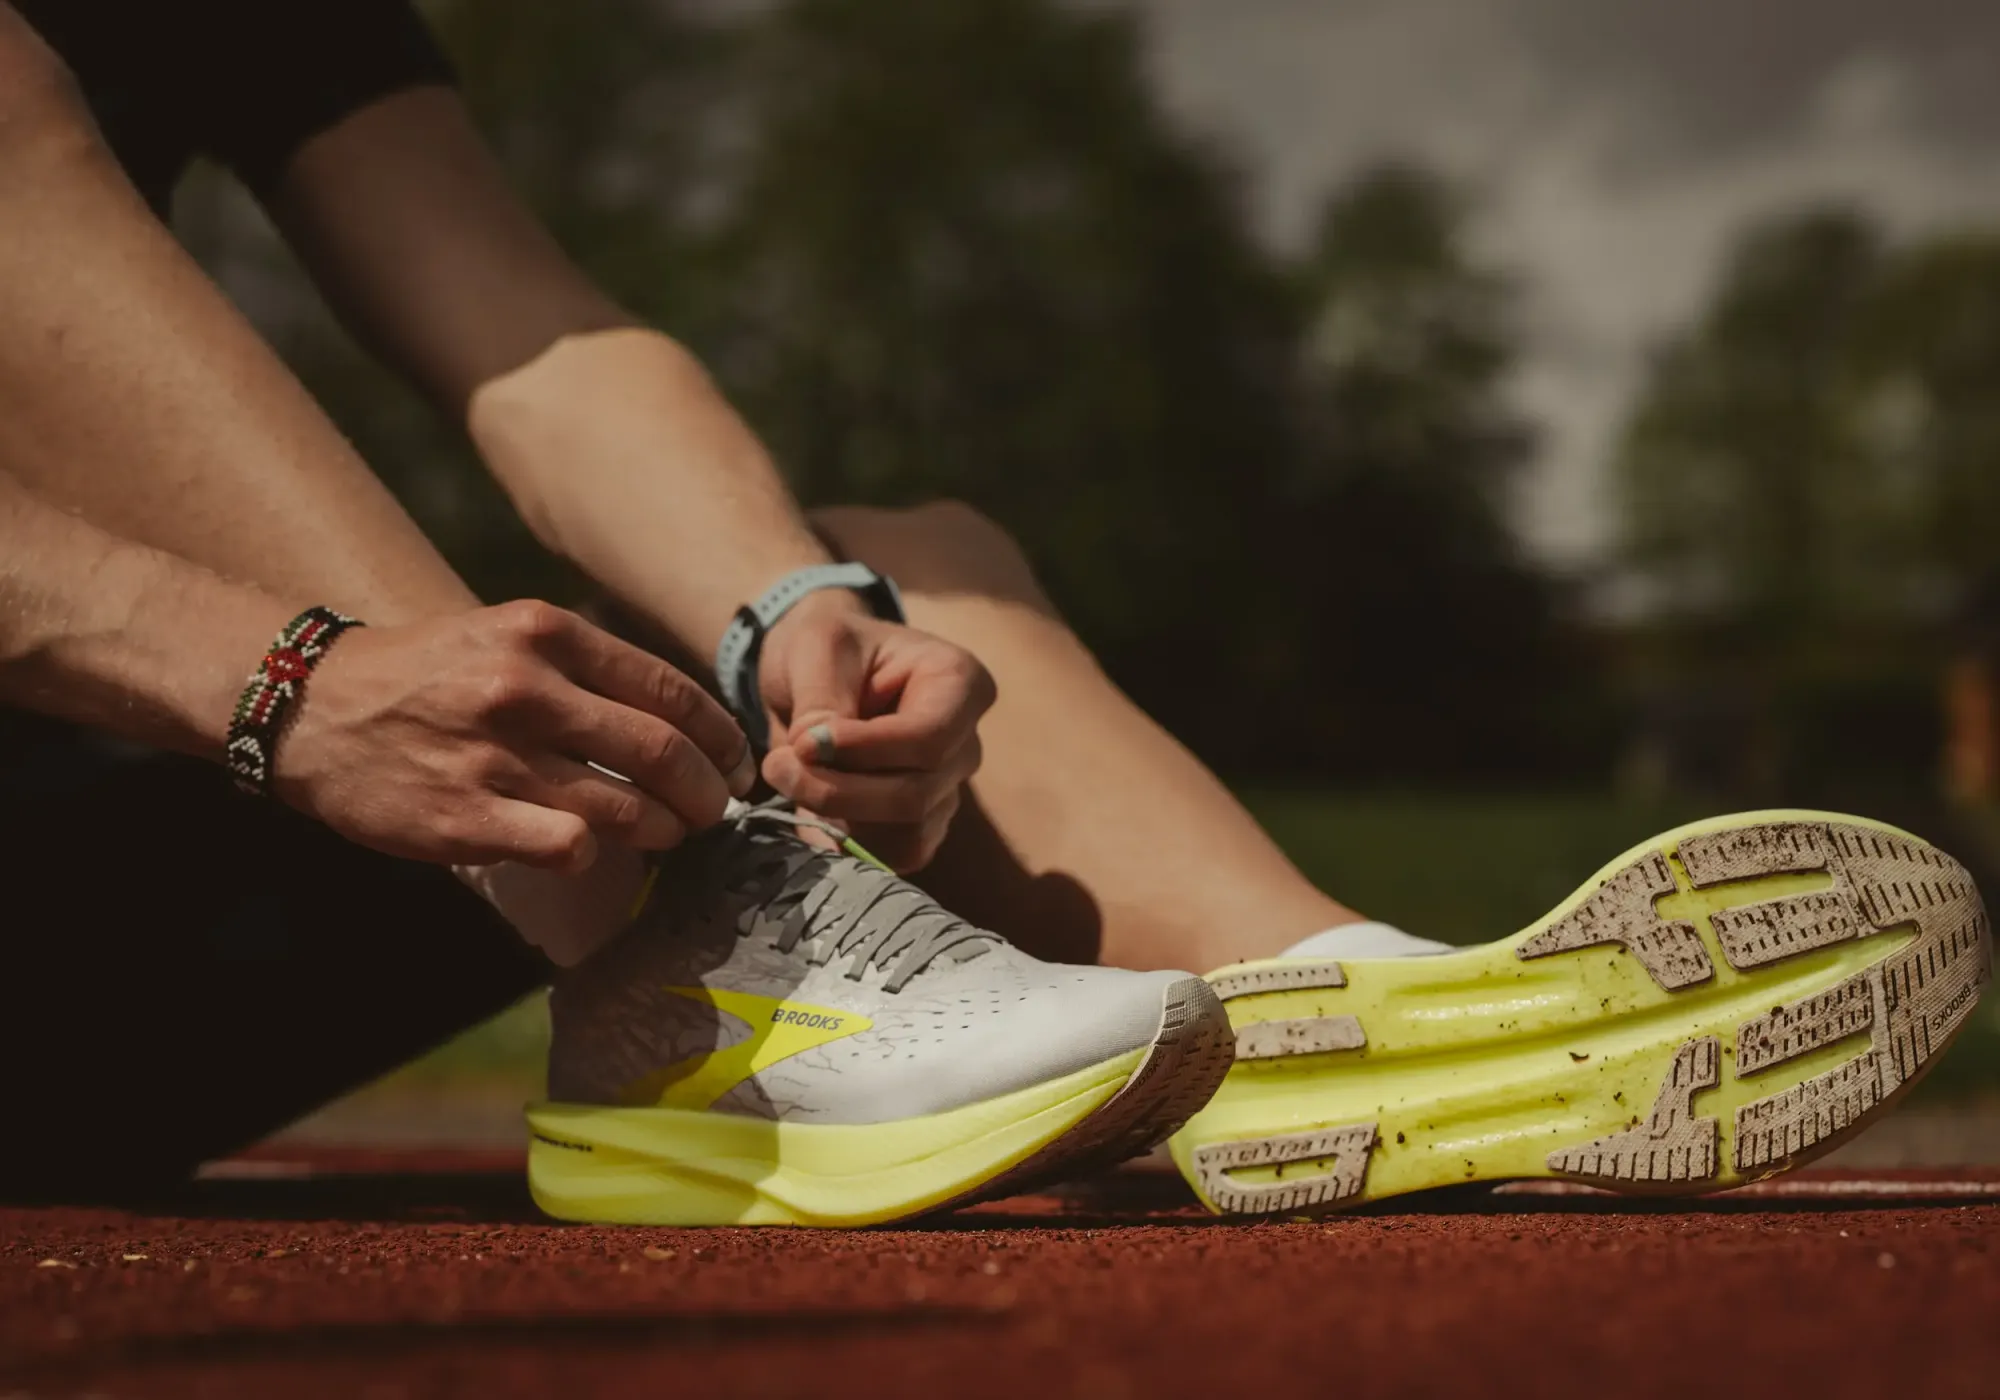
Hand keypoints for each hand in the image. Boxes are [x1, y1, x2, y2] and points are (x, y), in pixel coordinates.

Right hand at [277, 599, 754, 871]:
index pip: (670, 690)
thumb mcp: (505, 639)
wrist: (311, 707)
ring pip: (627, 807)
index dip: (720, 735)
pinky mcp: (467, 818)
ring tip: (669, 833)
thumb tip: (682, 720)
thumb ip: (586, 670)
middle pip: (664, 752)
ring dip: (665, 829)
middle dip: (708, 792)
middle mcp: (525, 689)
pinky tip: (592, 849)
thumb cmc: (425, 676)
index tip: (735, 760)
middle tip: (717, 809)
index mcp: (545, 634)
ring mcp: (496, 757)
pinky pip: (570, 847)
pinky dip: (596, 854)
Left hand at [757, 591, 994, 870]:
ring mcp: (947, 789)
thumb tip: (814, 756)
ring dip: (838, 817)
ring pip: (907, 835)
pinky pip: (894, 856)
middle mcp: (965, 743)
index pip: (929, 738)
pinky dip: (846, 842)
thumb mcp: (818, 649)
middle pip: (916, 794)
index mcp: (960, 684)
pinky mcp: (921, 825)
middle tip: (776, 765)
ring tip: (790, 778)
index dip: (865, 750)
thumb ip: (821, 701)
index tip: (803, 743)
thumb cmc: (830, 647)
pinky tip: (812, 807)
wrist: (823, 672)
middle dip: (838, 790)